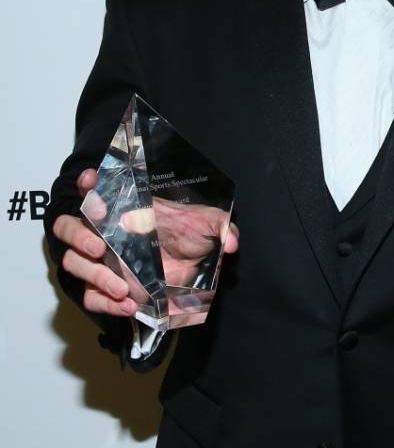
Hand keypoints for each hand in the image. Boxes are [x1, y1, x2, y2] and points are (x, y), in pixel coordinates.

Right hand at [52, 169, 238, 316]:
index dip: (88, 185)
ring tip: (122, 287)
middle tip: (99, 247)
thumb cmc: (190, 239)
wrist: (191, 275)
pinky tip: (128, 305)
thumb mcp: (207, 227)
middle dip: (78, 235)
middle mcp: (105, 234)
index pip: (95, 191)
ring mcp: (102, 263)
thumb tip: (233, 243)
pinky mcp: (106, 290)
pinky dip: (105, 303)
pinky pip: (91, 297)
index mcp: (123, 209)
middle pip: (68, 227)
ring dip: (94, 275)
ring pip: (74, 264)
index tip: (91, 180)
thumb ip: (221, 227)